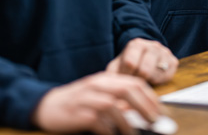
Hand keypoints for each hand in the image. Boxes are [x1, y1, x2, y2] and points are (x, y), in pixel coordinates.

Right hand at [31, 71, 160, 134]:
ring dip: (128, 122)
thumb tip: (143, 113)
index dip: (151, 97)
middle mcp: (97, 84)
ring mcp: (87, 98)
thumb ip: (118, 100)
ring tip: (135, 134)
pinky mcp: (78, 113)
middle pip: (127, 90)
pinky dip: (109, 130)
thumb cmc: (77, 102)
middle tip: (155, 122)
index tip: (161, 112)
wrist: (46, 106)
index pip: (134, 82)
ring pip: (113, 106)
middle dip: (145, 106)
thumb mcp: (99, 95)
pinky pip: (98, 122)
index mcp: (106, 78)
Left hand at [106, 38, 178, 83]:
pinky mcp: (174, 62)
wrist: (145, 58)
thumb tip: (111, 89)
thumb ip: (112, 75)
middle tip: (135, 81)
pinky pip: (166, 78)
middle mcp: (152, 46)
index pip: (130, 63)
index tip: (125, 78)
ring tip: (144, 80)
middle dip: (137, 80)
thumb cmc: (129, 65)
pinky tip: (153, 80)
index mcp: (136, 44)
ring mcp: (165, 52)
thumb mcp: (117, 67)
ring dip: (148, 82)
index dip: (126, 76)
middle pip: (144, 71)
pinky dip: (158, 83)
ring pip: (156, 75)